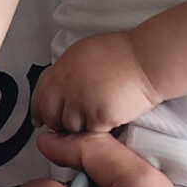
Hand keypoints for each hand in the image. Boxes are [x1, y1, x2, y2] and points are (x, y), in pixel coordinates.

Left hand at [33, 31, 158, 133]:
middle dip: (59, 121)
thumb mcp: (82, 53)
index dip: (39, 110)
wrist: (147, 61)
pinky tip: (109, 117)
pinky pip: (91, 133)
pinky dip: (99, 129)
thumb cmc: (122, 54)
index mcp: (61, 70)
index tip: (39, 119)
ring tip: (98, 112)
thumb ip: (65, 72)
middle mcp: (67, 88)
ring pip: (72, 128)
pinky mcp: (98, 119)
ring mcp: (81, 105)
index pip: (40, 96)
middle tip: (76, 118)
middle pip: (52, 116)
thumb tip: (55, 87)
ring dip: (81, 126)